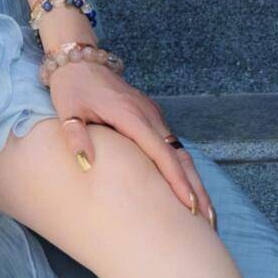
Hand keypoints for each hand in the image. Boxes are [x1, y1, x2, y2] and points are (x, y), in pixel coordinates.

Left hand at [47, 55, 214, 221]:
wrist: (79, 58)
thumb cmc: (72, 87)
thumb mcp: (67, 112)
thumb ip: (76, 137)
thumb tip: (86, 164)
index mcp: (131, 116)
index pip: (161, 154)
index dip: (177, 181)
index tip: (190, 205)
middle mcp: (148, 115)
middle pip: (179, 156)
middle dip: (195, 187)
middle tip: (209, 219)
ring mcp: (152, 113)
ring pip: (179, 150)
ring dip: (192, 178)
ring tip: (204, 209)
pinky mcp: (150, 114)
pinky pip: (171, 143)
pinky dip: (182, 166)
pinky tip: (187, 184)